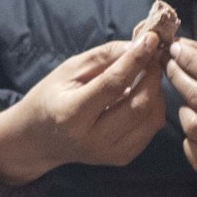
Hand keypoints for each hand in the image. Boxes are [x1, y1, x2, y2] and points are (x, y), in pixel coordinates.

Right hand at [0, 32, 168, 186]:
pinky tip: (141, 95)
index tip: (150, 39)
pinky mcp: (121, 157)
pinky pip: (151, 129)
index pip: (113, 84)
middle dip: (152, 76)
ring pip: (152, 118)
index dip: (135, 60)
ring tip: (146, 76)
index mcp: (72, 114)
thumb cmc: (51, 98)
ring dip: (156, 91)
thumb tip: (140, 44)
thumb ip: (104, 56)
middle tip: (151, 57)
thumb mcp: (68, 70)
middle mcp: (93, 139)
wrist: (39, 139)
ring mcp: (109, 152)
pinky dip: (154, 107)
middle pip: (139, 104)